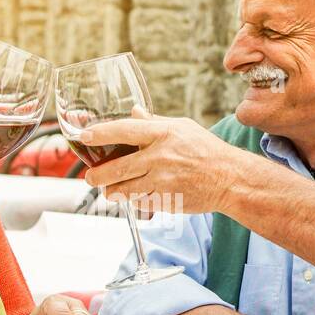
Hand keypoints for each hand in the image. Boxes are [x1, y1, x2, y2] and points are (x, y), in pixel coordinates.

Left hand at [78, 109, 244, 214]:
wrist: (230, 179)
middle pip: (117, 168)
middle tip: (91, 178)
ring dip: (112, 191)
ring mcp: (162, 180)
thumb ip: (154, 122)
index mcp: (162, 134)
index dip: (100, 134)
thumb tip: (134, 112)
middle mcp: (160, 157)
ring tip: (109, 190)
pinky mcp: (166, 200)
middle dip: (97, 175)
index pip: (123, 130)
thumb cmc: (207, 150)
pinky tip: (135, 196)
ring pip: (124, 190)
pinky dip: (135, 200)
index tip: (84, 137)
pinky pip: (140, 202)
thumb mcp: (182, 128)